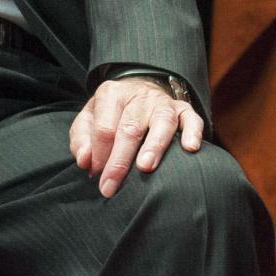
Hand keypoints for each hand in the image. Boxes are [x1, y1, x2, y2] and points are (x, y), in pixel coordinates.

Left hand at [69, 77, 201, 198]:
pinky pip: (192, 117)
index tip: (95, 176)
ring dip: (154, 145)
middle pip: (130, 128)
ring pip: (162, 121)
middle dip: (119, 160)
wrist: (137, 88)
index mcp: (112, 94)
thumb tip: (84, 161)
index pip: (104, 128)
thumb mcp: (88, 118)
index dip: (99, 155)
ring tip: (146, 166)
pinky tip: (191, 147)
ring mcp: (163, 102)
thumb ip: (82, 139)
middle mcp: (139, 96)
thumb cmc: (110, 112)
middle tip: (110, 187)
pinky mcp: (183, 108)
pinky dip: (193, 131)